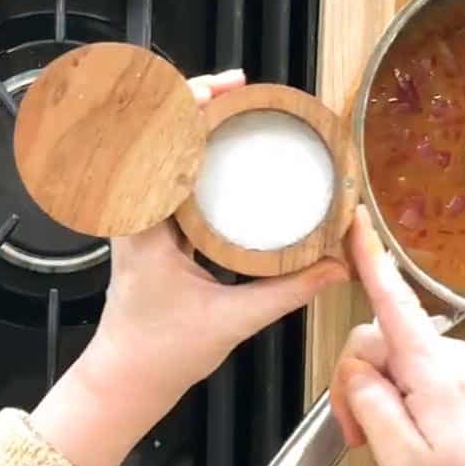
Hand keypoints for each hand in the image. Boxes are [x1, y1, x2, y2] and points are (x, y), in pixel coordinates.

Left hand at [31, 69, 350, 465]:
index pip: (154, 145)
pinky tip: (218, 145)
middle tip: (239, 86)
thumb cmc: (161, 353)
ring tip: (232, 103)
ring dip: (188, 121)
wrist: (126, 379)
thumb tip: (338, 266)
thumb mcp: (232, 320)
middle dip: (192, 100)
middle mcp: (135, 213)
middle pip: (153, 135)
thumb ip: (288, 291)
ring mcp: (139, 218)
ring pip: (156, 151)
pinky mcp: (149, 228)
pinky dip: (188, 151)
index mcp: (144, 226)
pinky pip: (164, 175)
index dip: (184, 105)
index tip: (223, 89)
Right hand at [330, 206, 464, 465]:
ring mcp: (462, 366)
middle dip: (356, 380)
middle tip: (357, 433)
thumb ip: (370, 402)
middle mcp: (454, 357)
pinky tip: (399, 432)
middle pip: (379, 338)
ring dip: (375, 394)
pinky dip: (394, 397)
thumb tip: (356, 366)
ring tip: (380, 441)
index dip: (372, 261)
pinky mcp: (463, 379)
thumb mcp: (398, 459)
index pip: (395, 304)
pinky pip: (411, 369)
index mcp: (437, 372)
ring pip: (392, 356)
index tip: (357, 222)